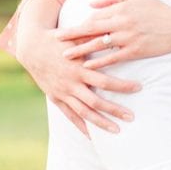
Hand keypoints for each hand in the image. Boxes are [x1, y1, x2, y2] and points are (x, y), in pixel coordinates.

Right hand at [14, 22, 139, 135]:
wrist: (31, 48)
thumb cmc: (57, 40)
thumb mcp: (75, 37)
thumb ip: (94, 38)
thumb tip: (116, 33)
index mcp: (78, 68)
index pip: (104, 80)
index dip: (122, 86)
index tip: (139, 88)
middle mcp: (70, 84)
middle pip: (96, 101)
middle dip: (114, 110)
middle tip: (132, 117)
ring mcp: (62, 93)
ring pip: (83, 112)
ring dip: (100, 122)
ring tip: (117, 130)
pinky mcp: (55, 98)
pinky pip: (70, 116)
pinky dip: (81, 126)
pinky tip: (93, 136)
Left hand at [61, 0, 170, 66]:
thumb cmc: (155, 8)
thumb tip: (90, 4)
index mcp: (119, 9)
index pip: (93, 17)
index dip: (78, 24)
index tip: (63, 30)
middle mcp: (121, 23)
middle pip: (90, 29)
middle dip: (71, 35)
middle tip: (55, 41)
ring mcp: (127, 38)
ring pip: (99, 44)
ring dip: (81, 50)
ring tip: (65, 56)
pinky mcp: (135, 51)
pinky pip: (113, 58)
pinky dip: (99, 62)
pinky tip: (87, 66)